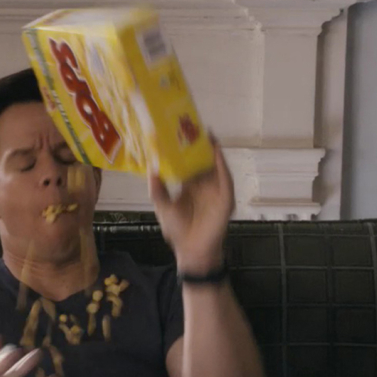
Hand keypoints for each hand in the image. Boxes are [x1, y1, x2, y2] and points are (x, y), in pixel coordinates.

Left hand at [149, 138, 234, 273]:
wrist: (191, 250)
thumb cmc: (177, 230)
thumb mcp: (163, 206)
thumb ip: (157, 189)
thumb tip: (151, 169)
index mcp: (189, 185)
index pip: (188, 162)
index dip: (185, 149)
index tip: (178, 133)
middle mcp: (204, 184)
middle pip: (204, 159)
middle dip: (201, 144)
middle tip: (194, 126)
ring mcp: (215, 190)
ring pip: (216, 165)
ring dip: (213, 150)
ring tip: (208, 134)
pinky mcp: (225, 197)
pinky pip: (225, 178)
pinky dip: (221, 165)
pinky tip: (216, 153)